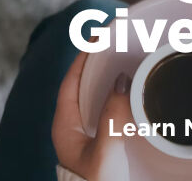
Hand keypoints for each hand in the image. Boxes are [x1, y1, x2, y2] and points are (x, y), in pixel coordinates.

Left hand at [52, 52, 131, 180]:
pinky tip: (125, 87)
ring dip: (104, 75)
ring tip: (119, 58)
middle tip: (110, 44)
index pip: (70, 82)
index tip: (96, 39)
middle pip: (80, 84)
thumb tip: (122, 82)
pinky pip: (103, 104)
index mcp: (65, 125)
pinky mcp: (98, 135)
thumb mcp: (105, 151)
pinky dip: (113, 91)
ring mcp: (85, 130)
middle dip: (93, 62)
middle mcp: (73, 124)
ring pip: (92, 93)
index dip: (82, 59)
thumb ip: (112, 117)